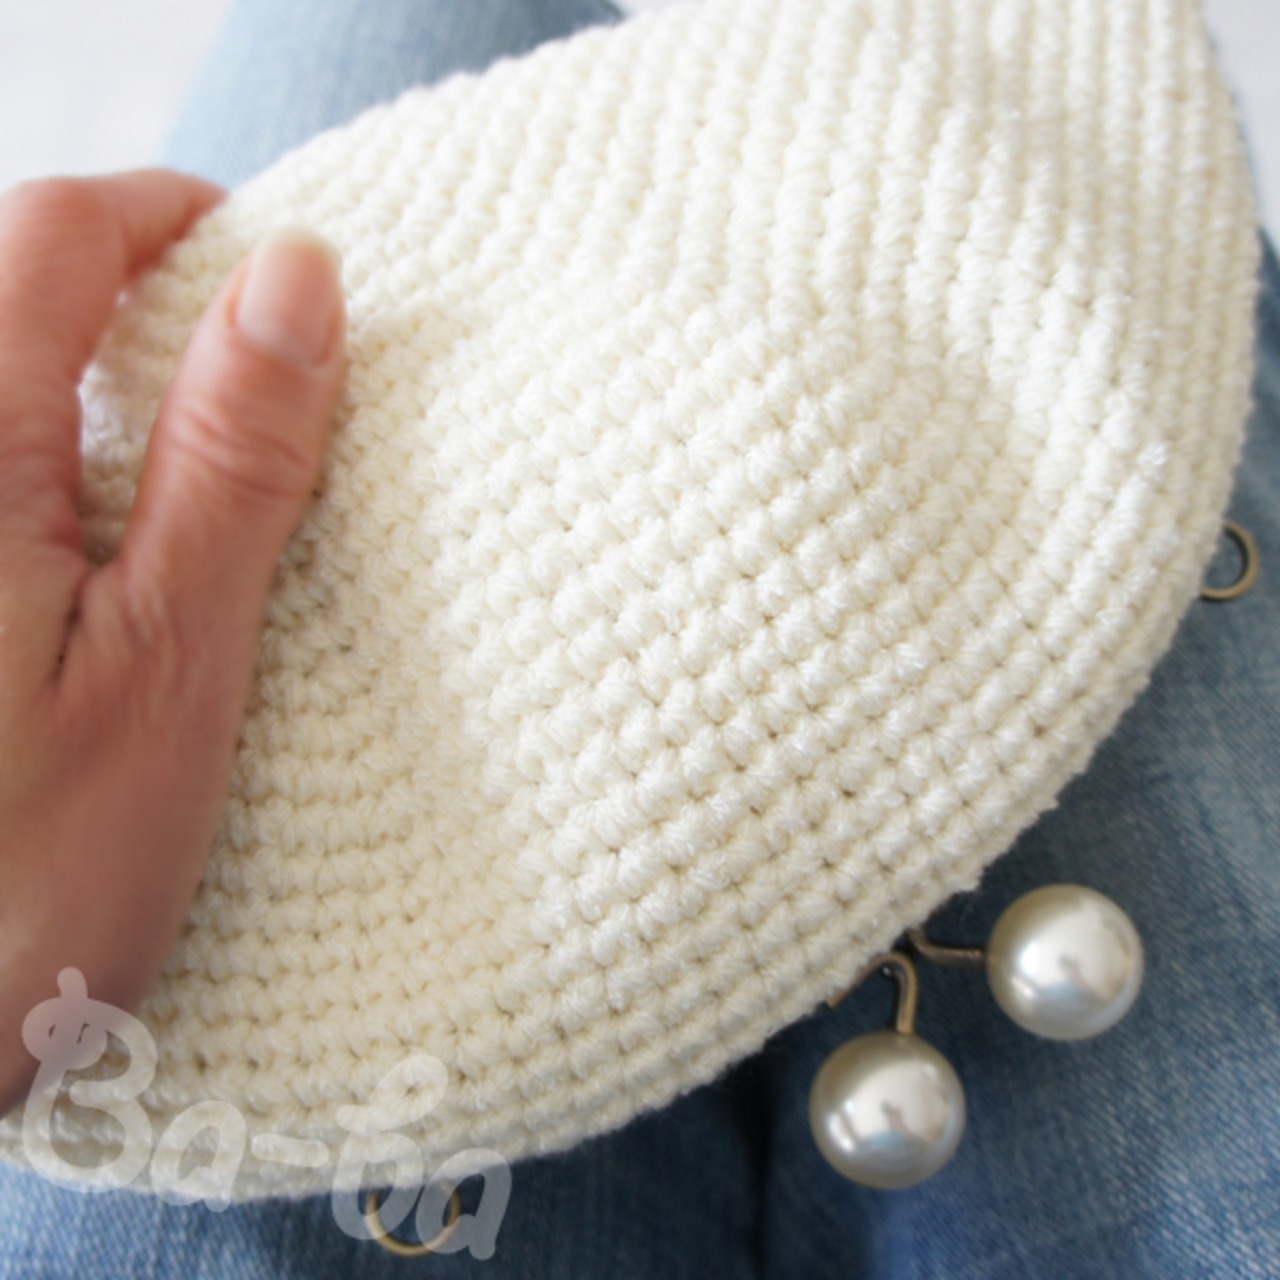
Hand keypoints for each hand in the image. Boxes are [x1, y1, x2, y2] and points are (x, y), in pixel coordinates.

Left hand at [0, 169, 346, 1114]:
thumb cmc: (23, 885)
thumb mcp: (170, 665)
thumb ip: (230, 463)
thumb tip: (296, 281)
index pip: (49, 237)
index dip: (167, 213)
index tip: (267, 250)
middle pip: (3, 293)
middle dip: (128, 288)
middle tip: (251, 355)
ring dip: (92, 375)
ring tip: (197, 442)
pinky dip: (57, 463)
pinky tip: (112, 538)